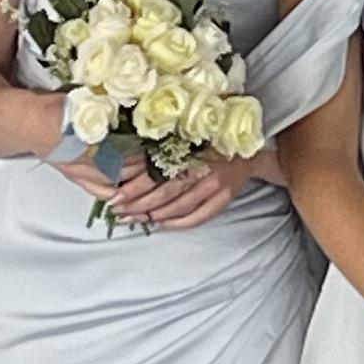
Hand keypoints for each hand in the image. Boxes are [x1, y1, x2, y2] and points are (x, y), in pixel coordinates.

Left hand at [57, 147, 263, 228]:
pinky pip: (199, 217)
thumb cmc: (210, 141)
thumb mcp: (182, 139)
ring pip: (180, 207)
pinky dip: (178, 223)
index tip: (114, 195)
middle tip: (120, 212)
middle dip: (138, 205)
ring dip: (154, 215)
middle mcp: (203, 168)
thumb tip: (123, 162)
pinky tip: (163, 224)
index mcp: (190, 150)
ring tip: (135, 219)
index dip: (133, 186)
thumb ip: (155, 151)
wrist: (248, 149)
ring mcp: (216, 185)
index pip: (156, 173)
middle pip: (165, 193)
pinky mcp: (225, 198)